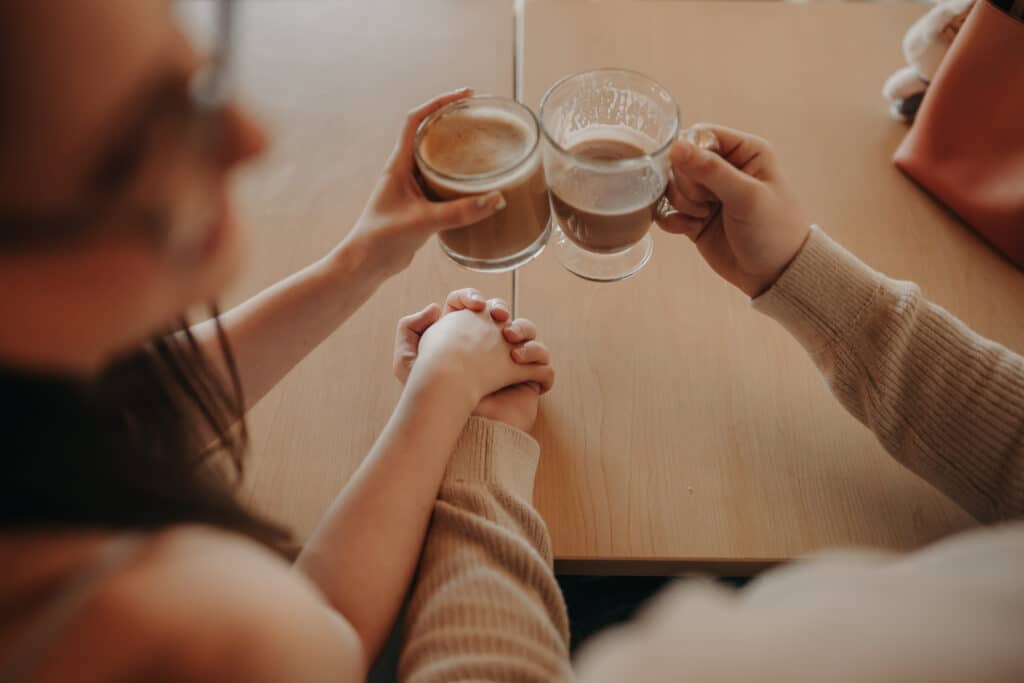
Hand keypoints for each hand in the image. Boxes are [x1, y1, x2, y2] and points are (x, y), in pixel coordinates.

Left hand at [338, 89, 506, 277]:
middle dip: (452, 123)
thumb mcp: (424, 221)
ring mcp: (411, 190)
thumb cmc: (382, 240)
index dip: (438, 103)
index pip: (415, 120)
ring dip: (455, 151)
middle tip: (479, 118)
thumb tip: (496, 199)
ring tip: (482, 146)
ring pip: (435, 161)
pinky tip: (475, 186)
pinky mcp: (418, 208)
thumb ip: (461, 211)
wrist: (365, 266)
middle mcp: (403, 172)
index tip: (464, 96)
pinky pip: (440, 185)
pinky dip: (457, 180)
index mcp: (398, 165)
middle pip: (428, 135)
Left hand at [394, 289, 552, 431]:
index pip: (471, 304)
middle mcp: (486, 347)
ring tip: (512, 344)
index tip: (473, 305)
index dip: (473, 297)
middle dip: (502, 309)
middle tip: (497, 319)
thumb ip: (409, 327)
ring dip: (525, 330)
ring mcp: (508, 363)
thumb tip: (436, 307)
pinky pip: (545, 367)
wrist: (452, 427)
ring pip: (528, 333)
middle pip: (502, 312)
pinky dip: (539, 360)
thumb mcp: (406, 362)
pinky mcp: (527, 383)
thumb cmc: (427, 397)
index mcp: (461, 336)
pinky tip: (520, 364)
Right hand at [656, 125, 809, 297]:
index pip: (700, 136)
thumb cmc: (773, 231)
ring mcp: (708, 194)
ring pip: (672, 185)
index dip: (692, 155)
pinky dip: (673, 220)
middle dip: (688, 184)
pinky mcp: (694, 218)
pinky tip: (689, 229)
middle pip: (681, 161)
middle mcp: (724, 168)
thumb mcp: (746, 196)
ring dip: (682, 203)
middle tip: (709, 203)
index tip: (702, 180)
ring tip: (703, 217)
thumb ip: (710, 170)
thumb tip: (675, 146)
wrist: (775, 276)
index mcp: (744, 151)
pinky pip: (668, 209)